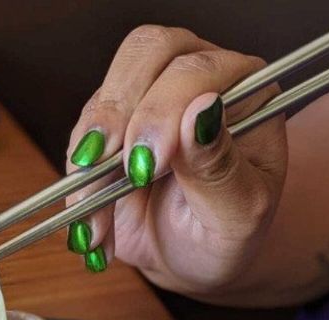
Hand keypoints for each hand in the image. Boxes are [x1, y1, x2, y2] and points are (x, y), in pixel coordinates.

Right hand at [64, 25, 285, 296]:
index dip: (167, 106)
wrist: (191, 258)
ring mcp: (151, 92)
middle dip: (122, 114)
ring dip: (94, 154)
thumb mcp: (237, 213)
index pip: (202, 68)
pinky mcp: (111, 119)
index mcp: (247, 91)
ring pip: (107, 91)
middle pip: (148, 52)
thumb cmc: (227, 233)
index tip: (150, 162)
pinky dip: (81, 179)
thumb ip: (220, 164)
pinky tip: (96, 222)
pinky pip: (83, 133)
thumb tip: (202, 109)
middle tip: (120, 173)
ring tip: (100, 215)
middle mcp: (200, 78)